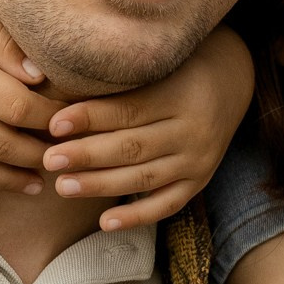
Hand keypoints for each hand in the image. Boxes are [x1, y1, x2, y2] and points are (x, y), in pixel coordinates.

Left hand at [41, 25, 253, 232]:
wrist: (234, 77)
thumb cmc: (181, 63)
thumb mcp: (159, 60)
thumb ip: (121, 76)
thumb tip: (59, 81)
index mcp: (180, 95)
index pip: (128, 111)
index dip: (89, 118)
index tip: (54, 124)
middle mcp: (192, 130)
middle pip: (132, 147)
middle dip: (87, 156)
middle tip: (50, 160)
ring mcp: (198, 160)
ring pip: (144, 178)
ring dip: (101, 185)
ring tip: (63, 187)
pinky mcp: (200, 181)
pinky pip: (167, 204)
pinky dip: (137, 216)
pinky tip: (104, 222)